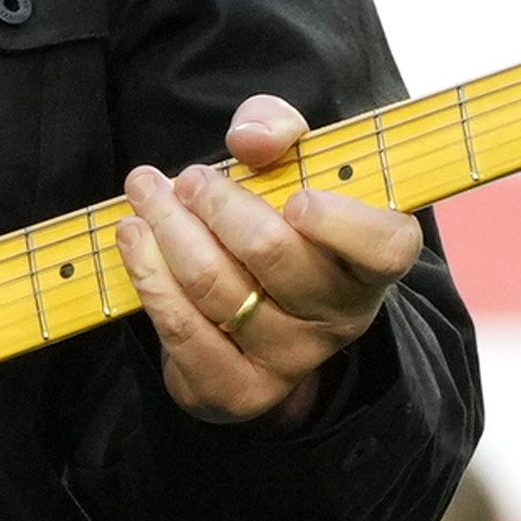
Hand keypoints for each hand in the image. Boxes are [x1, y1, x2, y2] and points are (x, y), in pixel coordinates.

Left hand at [118, 95, 420, 423]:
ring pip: (214, 286)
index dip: (341, 224)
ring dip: (167, 229)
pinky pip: (182, 330)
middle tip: (188, 178)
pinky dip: (148, 275)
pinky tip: (134, 238)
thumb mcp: (291, 162)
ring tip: (145, 193)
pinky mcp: (238, 391)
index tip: (296, 197)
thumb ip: (278, 129)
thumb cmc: (279, 219)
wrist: (254, 309)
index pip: (386, 247)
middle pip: (272, 253)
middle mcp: (341, 318)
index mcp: (373, 263)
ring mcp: (291, 361)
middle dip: (216, 204)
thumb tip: (250, 140)